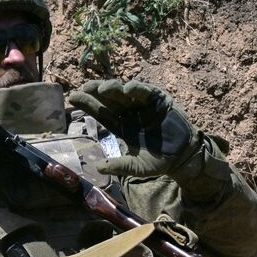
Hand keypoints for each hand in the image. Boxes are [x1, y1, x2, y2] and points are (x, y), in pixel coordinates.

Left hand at [69, 79, 198, 180]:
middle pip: (109, 99)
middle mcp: (130, 112)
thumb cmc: (159, 161)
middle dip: (96, 92)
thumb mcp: (137, 167)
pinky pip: (145, 91)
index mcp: (122, 125)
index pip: (101, 113)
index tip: (73, 97)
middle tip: (84, 88)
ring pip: (124, 93)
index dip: (88, 105)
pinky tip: (127, 90)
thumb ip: (119, 166)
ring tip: (102, 89)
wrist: (183, 156)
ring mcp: (144, 104)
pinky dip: (136, 89)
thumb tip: (98, 168)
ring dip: (113, 88)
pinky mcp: (158, 99)